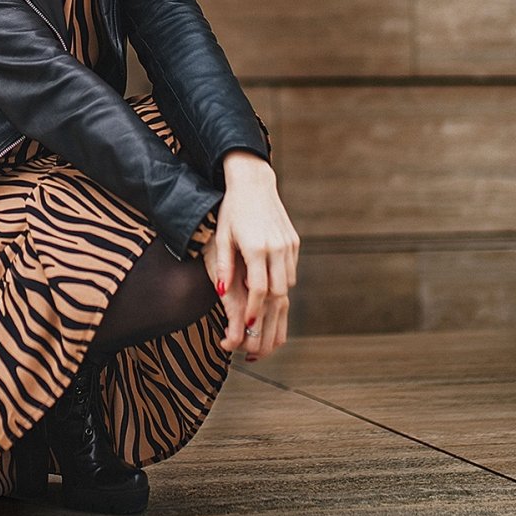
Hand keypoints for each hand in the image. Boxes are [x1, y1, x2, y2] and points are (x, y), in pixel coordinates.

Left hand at [201, 150, 299, 360]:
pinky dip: (281, 283)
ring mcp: (288, 245)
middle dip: (267, 314)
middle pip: (278, 292)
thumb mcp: (222, 237)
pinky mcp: (294, 241)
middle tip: (256, 332)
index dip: (253, 310)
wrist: (254, 183)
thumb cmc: (232, 210)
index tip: (246, 326)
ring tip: (262, 316)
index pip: (259, 289)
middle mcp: (276, 247)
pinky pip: (290, 271)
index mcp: (256, 247)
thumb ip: (223, 266)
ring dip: (275, 300)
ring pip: (287, 284)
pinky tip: (270, 291)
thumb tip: (221, 294)